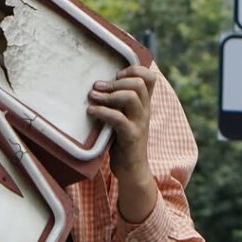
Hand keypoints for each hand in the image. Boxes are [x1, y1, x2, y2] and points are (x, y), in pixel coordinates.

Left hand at [87, 65, 156, 222]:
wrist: (131, 171)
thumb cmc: (121, 142)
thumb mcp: (121, 118)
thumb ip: (116, 103)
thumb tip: (94, 86)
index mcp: (144, 105)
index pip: (150, 78)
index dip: (135, 70)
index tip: (116, 75)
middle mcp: (145, 111)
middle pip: (139, 84)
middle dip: (116, 82)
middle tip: (97, 87)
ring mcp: (139, 124)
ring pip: (132, 97)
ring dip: (109, 94)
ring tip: (92, 96)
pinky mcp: (131, 137)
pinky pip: (118, 118)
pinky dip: (103, 111)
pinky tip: (91, 111)